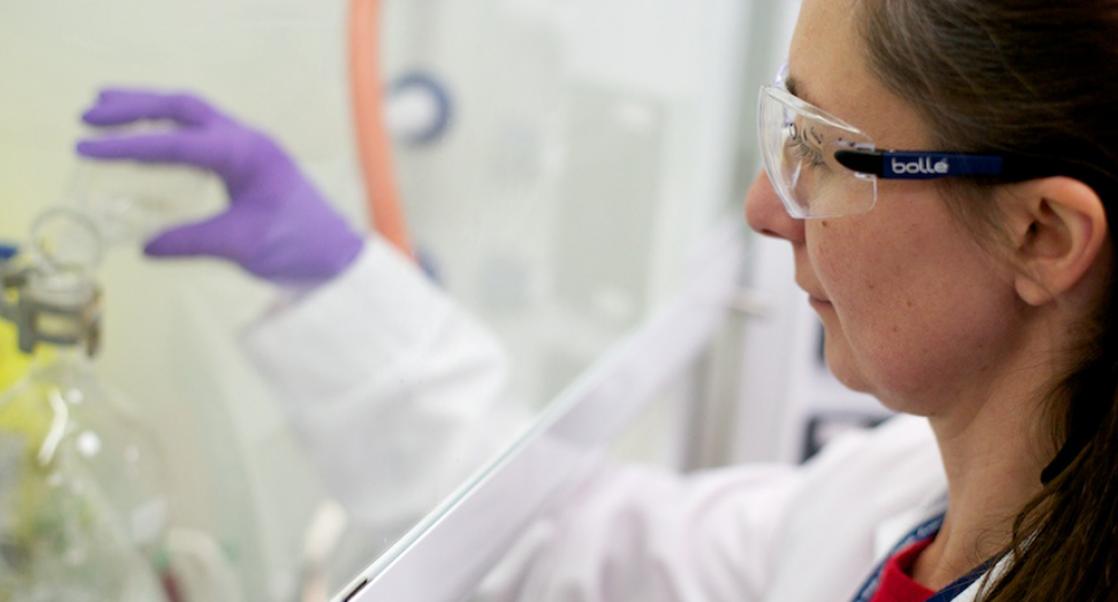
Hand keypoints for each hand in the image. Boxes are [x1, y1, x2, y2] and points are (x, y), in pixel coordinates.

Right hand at [76, 89, 363, 284]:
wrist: (335, 253)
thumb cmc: (297, 246)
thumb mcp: (240, 246)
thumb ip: (191, 243)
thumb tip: (144, 247)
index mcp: (248, 154)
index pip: (178, 142)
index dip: (129, 144)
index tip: (87, 147)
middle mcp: (248, 139)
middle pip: (183, 107)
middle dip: (133, 107)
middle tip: (88, 117)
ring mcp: (248, 145)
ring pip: (191, 112)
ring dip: (148, 108)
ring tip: (102, 109)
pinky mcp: (246, 158)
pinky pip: (201, 130)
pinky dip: (167, 126)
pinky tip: (144, 136)